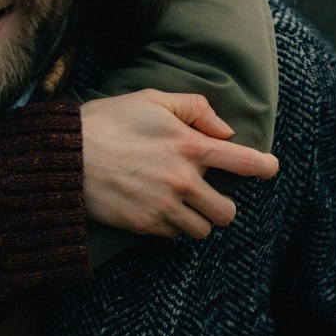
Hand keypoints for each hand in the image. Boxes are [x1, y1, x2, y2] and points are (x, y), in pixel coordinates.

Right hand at [79, 89, 279, 239]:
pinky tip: (155, 207)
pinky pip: (173, 236)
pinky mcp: (145, 225)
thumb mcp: (152, 99)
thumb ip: (195, 109)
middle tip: (208, 196)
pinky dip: (171, 226)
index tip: (271, 169)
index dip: (264, 167)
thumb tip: (225, 132)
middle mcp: (182, 180)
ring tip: (181, 205)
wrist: (65, 156)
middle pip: (227, 212)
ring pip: (202, 230)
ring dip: (197, 220)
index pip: (243, 162)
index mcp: (189, 145)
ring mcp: (164, 206)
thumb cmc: (108, 121)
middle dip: (222, 206)